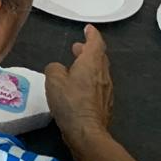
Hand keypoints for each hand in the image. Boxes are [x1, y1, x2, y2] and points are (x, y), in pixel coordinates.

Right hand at [45, 24, 114, 142]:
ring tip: (76, 67)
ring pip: (99, 71)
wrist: (87, 132)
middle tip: (77, 48)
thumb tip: (59, 69)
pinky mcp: (105, 104)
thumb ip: (54, 68)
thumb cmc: (70, 102)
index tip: (88, 29)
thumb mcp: (53, 79)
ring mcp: (106, 90)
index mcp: (91, 63)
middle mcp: (102, 74)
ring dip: (89, 66)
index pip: (96, 42)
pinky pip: (98, 85)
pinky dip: (90, 80)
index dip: (92, 34)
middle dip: (89, 50)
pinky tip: (79, 88)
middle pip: (100, 57)